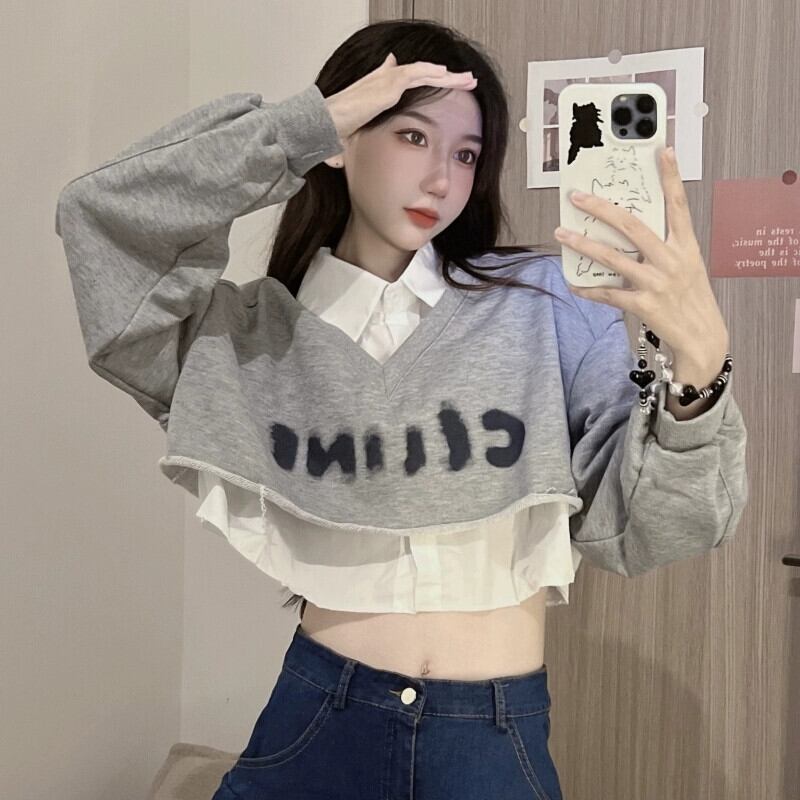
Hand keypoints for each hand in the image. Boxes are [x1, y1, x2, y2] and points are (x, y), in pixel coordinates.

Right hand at [323, 53, 476, 147]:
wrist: (324, 126)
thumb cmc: (336, 134)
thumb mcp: (354, 136)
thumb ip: (359, 139)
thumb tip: (345, 160)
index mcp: (380, 91)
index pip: (412, 84)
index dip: (432, 85)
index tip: (449, 88)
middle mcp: (384, 82)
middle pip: (424, 76)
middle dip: (448, 79)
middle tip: (468, 81)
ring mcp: (386, 81)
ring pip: (425, 73)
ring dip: (448, 76)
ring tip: (468, 79)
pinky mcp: (387, 84)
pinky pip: (416, 75)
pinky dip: (432, 73)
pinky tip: (448, 75)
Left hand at [554, 147, 729, 360]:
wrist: (703, 339)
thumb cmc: (691, 299)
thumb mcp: (687, 266)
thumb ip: (662, 248)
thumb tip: (628, 233)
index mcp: (685, 246)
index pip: (678, 205)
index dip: (671, 177)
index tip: (663, 151)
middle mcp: (671, 260)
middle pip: (631, 225)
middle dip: (601, 208)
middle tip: (577, 197)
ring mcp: (657, 282)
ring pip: (612, 258)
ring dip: (582, 245)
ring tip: (562, 235)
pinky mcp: (644, 305)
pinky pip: (608, 294)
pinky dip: (588, 289)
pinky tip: (573, 284)